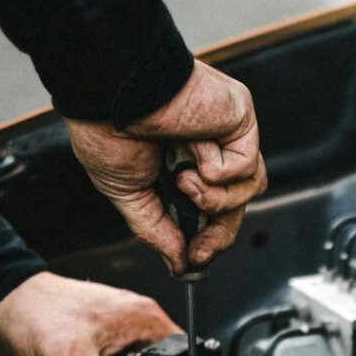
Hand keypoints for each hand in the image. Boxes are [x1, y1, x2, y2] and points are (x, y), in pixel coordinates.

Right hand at [65, 62, 267, 274]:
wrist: (108, 90)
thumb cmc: (107, 126)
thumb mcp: (128, 193)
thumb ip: (156, 230)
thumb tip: (179, 265)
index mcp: (182, 164)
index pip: (213, 211)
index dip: (208, 240)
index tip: (194, 261)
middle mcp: (210, 149)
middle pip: (236, 206)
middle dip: (218, 235)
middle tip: (198, 250)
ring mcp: (227, 133)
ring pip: (248, 190)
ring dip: (214, 199)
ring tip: (183, 180)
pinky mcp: (241, 119)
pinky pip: (245, 166)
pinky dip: (217, 169)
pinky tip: (193, 148)